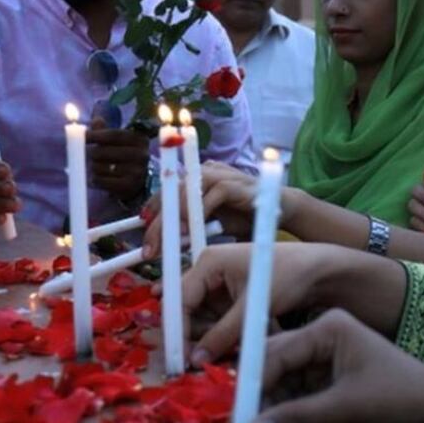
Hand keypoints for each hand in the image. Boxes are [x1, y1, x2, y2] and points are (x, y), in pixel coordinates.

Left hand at [87, 117, 150, 199]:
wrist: (140, 181)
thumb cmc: (125, 156)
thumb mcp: (119, 142)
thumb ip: (106, 131)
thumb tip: (97, 119)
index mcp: (140, 139)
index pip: (114, 134)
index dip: (96, 135)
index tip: (83, 136)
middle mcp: (142, 155)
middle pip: (104, 151)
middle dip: (91, 152)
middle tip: (87, 154)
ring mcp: (137, 171)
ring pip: (101, 167)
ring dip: (93, 168)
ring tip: (96, 167)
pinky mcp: (130, 186)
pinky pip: (102, 181)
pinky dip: (95, 180)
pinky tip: (97, 178)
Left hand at [141, 161, 258, 259]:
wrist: (281, 208)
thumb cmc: (245, 217)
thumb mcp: (212, 226)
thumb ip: (190, 230)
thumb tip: (165, 245)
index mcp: (196, 180)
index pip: (166, 192)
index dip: (152, 211)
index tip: (143, 234)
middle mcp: (204, 173)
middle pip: (171, 192)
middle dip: (157, 222)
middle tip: (149, 249)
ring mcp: (219, 174)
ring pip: (187, 191)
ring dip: (173, 218)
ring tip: (166, 242)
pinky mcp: (234, 182)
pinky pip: (211, 195)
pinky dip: (200, 213)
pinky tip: (191, 231)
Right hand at [174, 243, 337, 367]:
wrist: (319, 270)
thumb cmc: (289, 276)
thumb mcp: (253, 307)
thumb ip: (222, 334)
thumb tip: (195, 360)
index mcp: (209, 261)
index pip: (180, 299)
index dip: (178, 331)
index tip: (180, 359)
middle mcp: (209, 269)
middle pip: (188, 309)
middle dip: (193, 336)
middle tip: (198, 363)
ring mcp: (220, 283)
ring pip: (203, 318)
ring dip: (210, 338)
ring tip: (220, 355)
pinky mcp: (231, 295)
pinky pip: (217, 319)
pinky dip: (223, 334)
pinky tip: (233, 346)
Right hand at [257, 309, 423, 422]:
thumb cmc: (397, 396)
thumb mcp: (345, 407)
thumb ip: (296, 416)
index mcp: (327, 327)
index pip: (276, 350)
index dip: (252, 382)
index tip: (234, 410)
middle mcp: (322, 334)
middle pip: (275, 363)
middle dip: (259, 394)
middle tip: (242, 418)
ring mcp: (325, 353)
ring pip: (283, 380)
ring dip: (272, 404)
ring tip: (258, 420)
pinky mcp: (328, 374)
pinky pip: (297, 391)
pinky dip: (288, 409)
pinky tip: (277, 421)